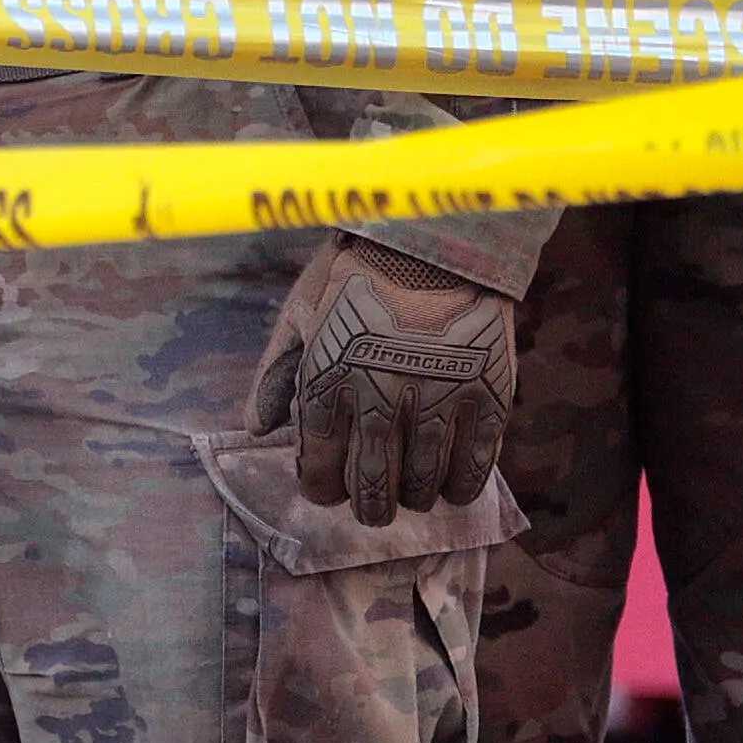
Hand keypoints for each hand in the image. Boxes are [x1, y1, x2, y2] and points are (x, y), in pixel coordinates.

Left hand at [266, 236, 521, 522]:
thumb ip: (276, 374)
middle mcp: (380, 394)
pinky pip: (477, 458)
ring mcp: (438, 394)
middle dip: (369, 506)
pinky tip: (454, 491)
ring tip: (412, 498)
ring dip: (415, 497)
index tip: (327, 492)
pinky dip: (464, 484)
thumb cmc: (355, 272)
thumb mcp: (301, 313)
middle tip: (373, 511)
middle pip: (372, 481)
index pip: (320, 461)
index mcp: (328, 377)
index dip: (322, 487)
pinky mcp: (486, 390)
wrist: (434, 232)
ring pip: (423, 477)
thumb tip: (256, 429)